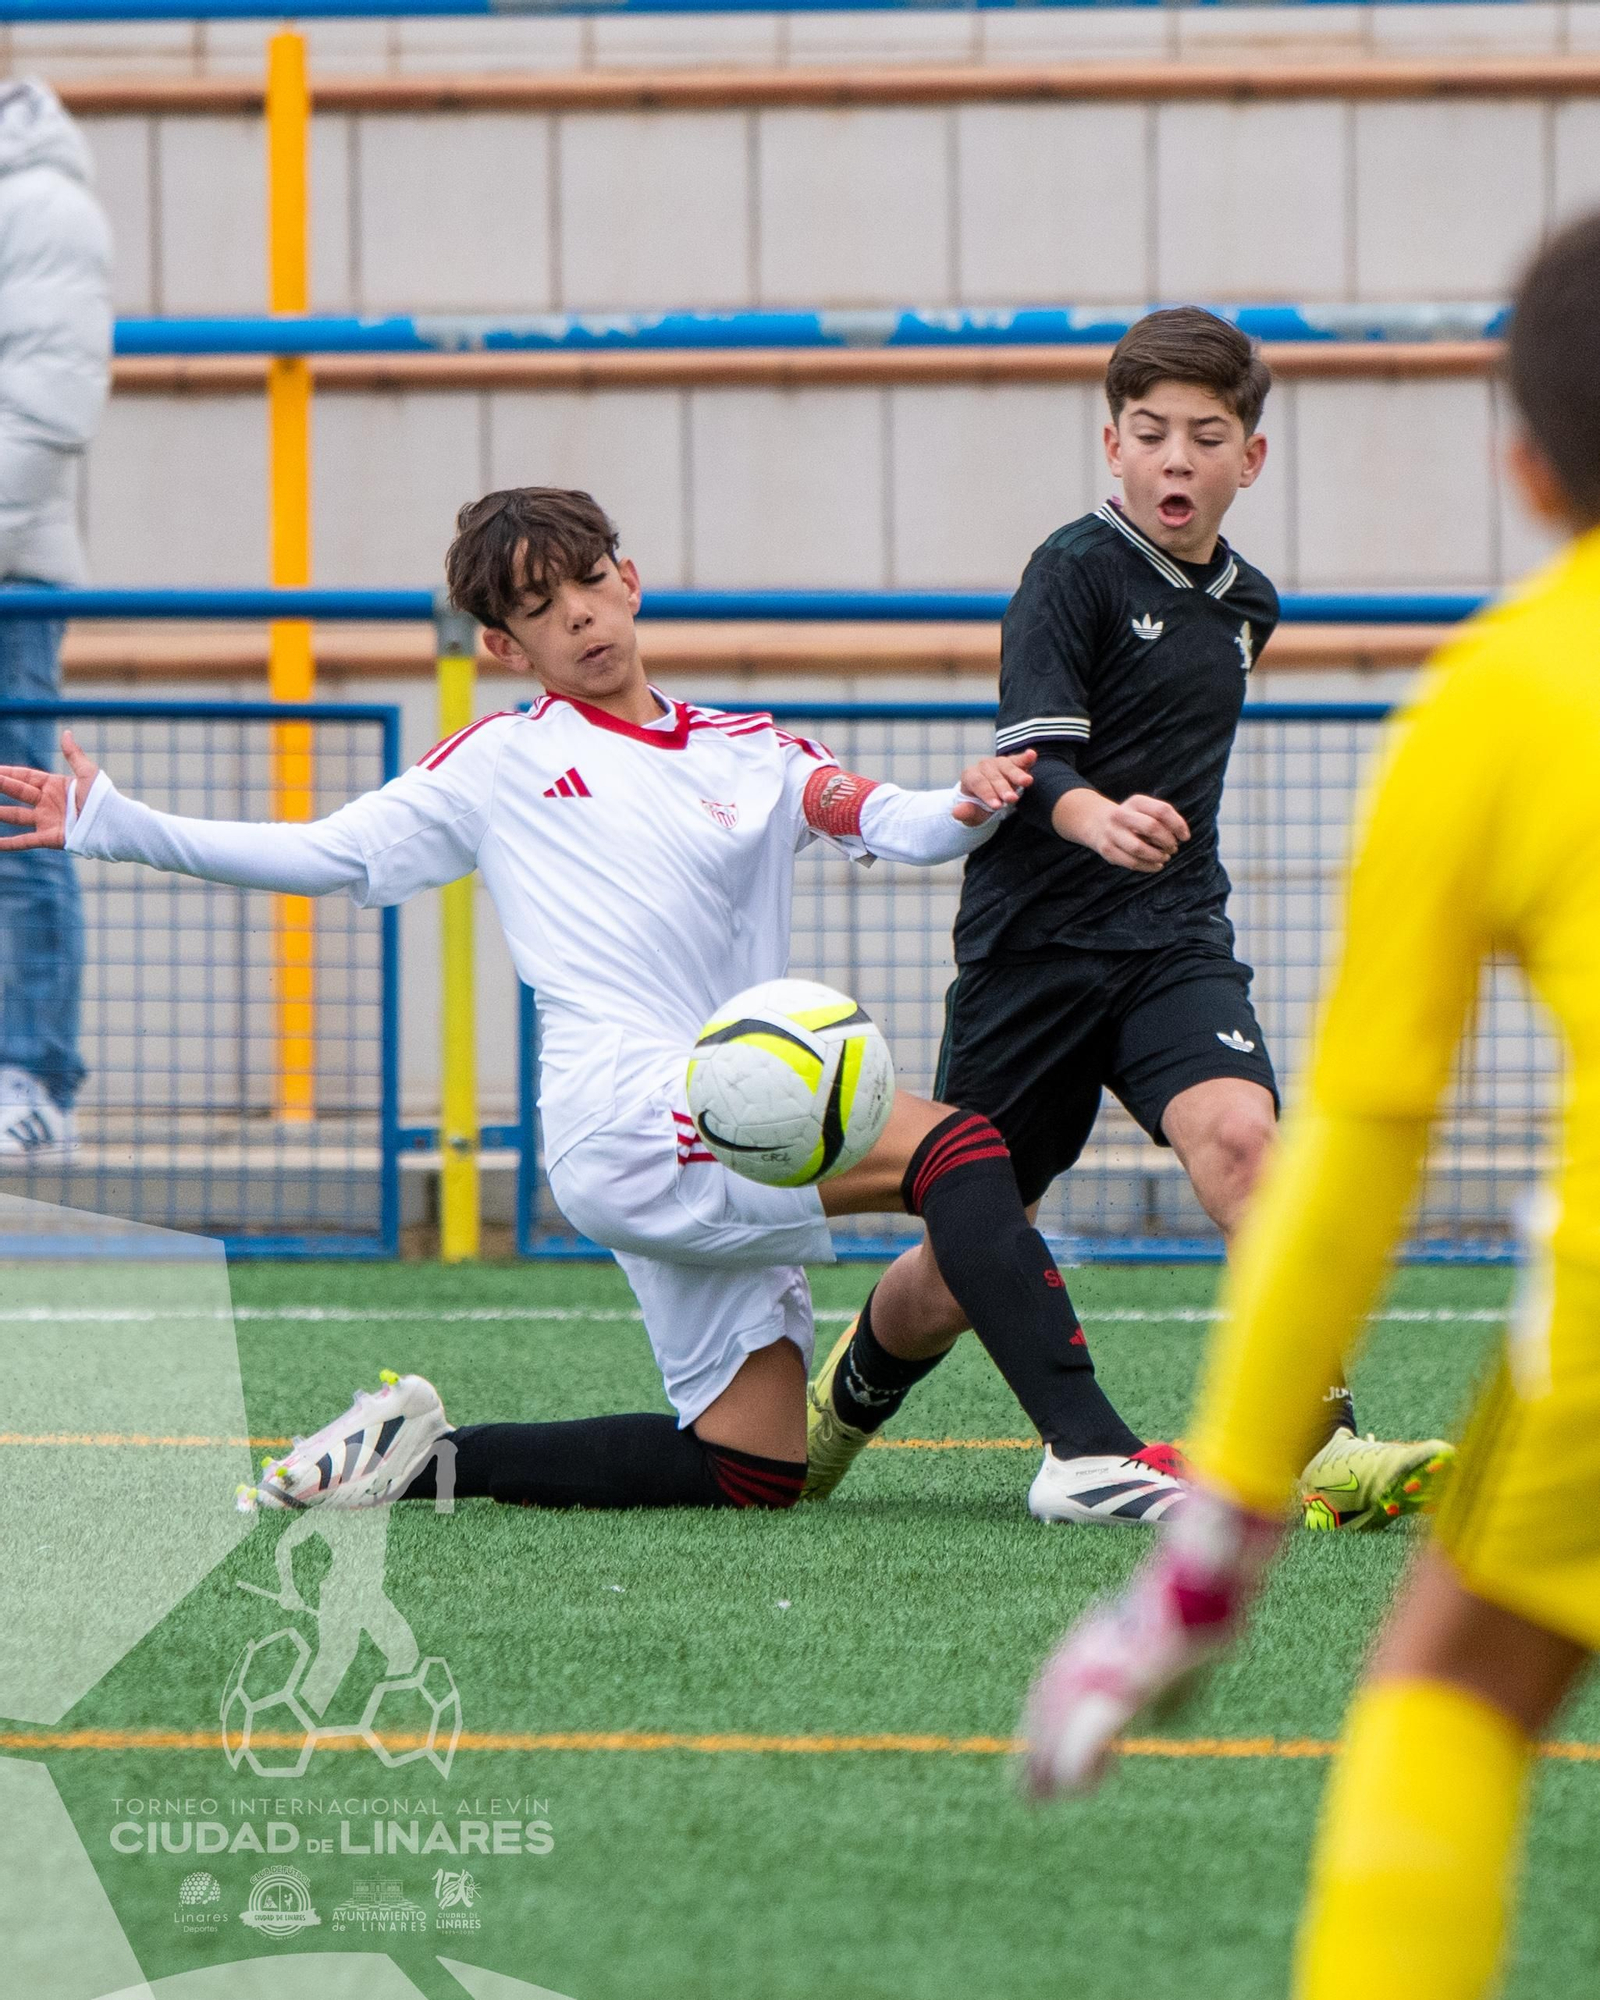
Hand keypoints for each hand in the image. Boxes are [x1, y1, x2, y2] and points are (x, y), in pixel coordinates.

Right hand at [0, 730, 98, 850]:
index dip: (7, 772)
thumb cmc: (103, 798)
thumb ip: (74, 755)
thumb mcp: (88, 773)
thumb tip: (66, 733)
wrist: (113, 823)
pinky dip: (10, 843)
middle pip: (16, 792)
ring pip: (15, 815)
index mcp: (54, 786)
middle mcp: (47, 802)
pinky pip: (25, 840)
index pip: (25, 776)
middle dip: (0, 785)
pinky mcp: (50, 838)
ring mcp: (47, 820)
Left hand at [953, 747, 1034, 826]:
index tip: (997, 806)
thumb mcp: (972, 814)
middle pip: (994, 776)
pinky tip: (1032, 755)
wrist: (988, 799)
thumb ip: (966, 812)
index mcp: (970, 776)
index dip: (987, 794)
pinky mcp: (1013, 762)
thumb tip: (956, 812)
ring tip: (1027, 782)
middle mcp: (984, 766)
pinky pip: (1019, 759)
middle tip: (1012, 799)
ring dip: (1017, 775)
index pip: (978, 783)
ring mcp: (999, 763)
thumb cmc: (979, 807)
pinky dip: (1025, 758)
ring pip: (1007, 767)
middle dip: (1003, 788)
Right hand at [1061, 790, 1189, 872]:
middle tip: (1173, 848)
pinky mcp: (1107, 850)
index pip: (1162, 811)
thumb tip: (1181, 837)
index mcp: (1135, 802)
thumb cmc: (1133, 819)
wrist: (1098, 823)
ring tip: (1165, 857)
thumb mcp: (1146, 810)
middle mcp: (1121, 815)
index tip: (1185, 837)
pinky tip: (1157, 865)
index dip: (1178, 825)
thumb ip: (1164, 819)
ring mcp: (1112, 833)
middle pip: (1152, 827)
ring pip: (1140, 848)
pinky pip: (1132, 862)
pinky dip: (1149, 867)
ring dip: (1158, 856)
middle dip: (1167, 841)